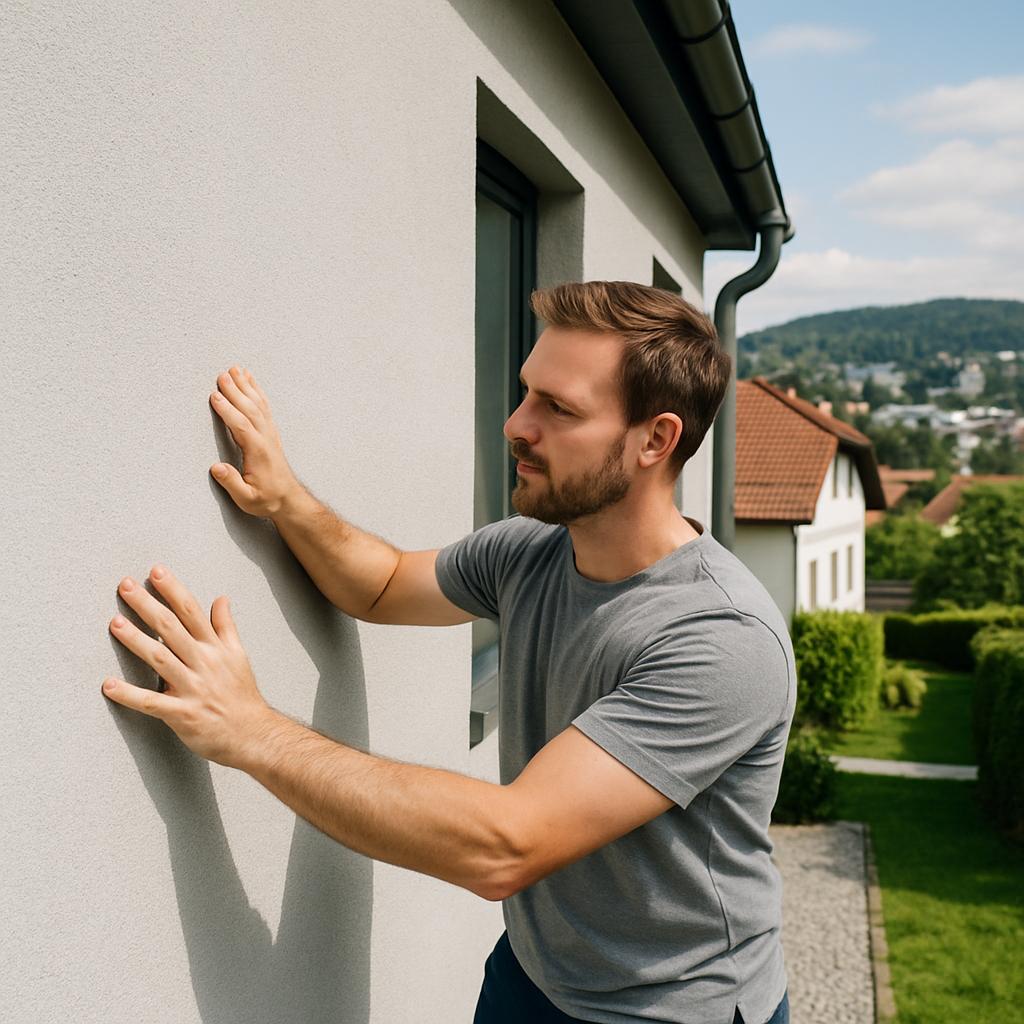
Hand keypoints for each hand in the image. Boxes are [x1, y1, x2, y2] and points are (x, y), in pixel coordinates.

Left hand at [103, 565, 280, 768]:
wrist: (253, 734)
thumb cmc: (242, 695)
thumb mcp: (239, 655)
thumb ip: (226, 626)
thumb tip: (220, 598)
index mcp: (215, 648)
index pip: (192, 612)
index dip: (173, 590)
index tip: (156, 571)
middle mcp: (203, 663)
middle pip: (171, 628)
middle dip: (147, 605)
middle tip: (124, 586)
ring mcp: (192, 688)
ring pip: (160, 659)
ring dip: (136, 641)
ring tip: (114, 623)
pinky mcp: (182, 714)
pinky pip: (152, 703)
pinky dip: (130, 695)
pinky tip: (109, 685)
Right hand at [209, 366, 299, 516]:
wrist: (288, 498)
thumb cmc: (266, 500)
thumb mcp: (247, 499)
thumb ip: (232, 483)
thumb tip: (216, 468)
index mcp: (258, 453)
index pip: (241, 427)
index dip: (228, 411)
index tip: (215, 396)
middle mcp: (266, 439)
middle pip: (249, 410)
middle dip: (235, 391)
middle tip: (222, 374)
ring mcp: (270, 434)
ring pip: (258, 405)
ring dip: (246, 386)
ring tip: (234, 369)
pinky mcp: (271, 432)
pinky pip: (264, 407)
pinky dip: (256, 391)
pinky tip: (249, 379)